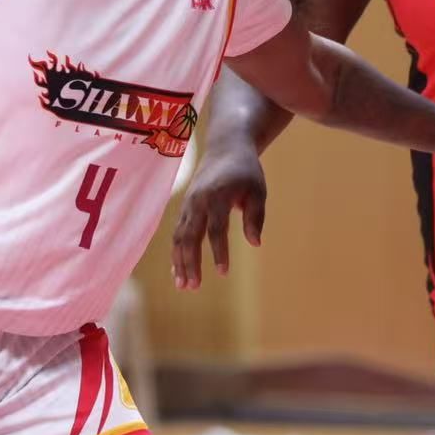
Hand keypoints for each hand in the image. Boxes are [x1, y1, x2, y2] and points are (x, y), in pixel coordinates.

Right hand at [170, 141, 267, 289]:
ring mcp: (188, 204)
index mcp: (217, 196)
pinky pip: (177, 233)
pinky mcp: (185, 207)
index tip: (223, 273)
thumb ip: (255, 217)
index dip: (218, 252)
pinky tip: (179, 271)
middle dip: (190, 263)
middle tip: (194, 287)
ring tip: (183, 286)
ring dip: (179, 261)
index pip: (216, 229)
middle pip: (190, 236)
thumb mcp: (258, 191)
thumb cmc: (246, 171)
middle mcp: (198, 201)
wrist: (226, 147)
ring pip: (179, 237)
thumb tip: (255, 243)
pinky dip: (177, 252)